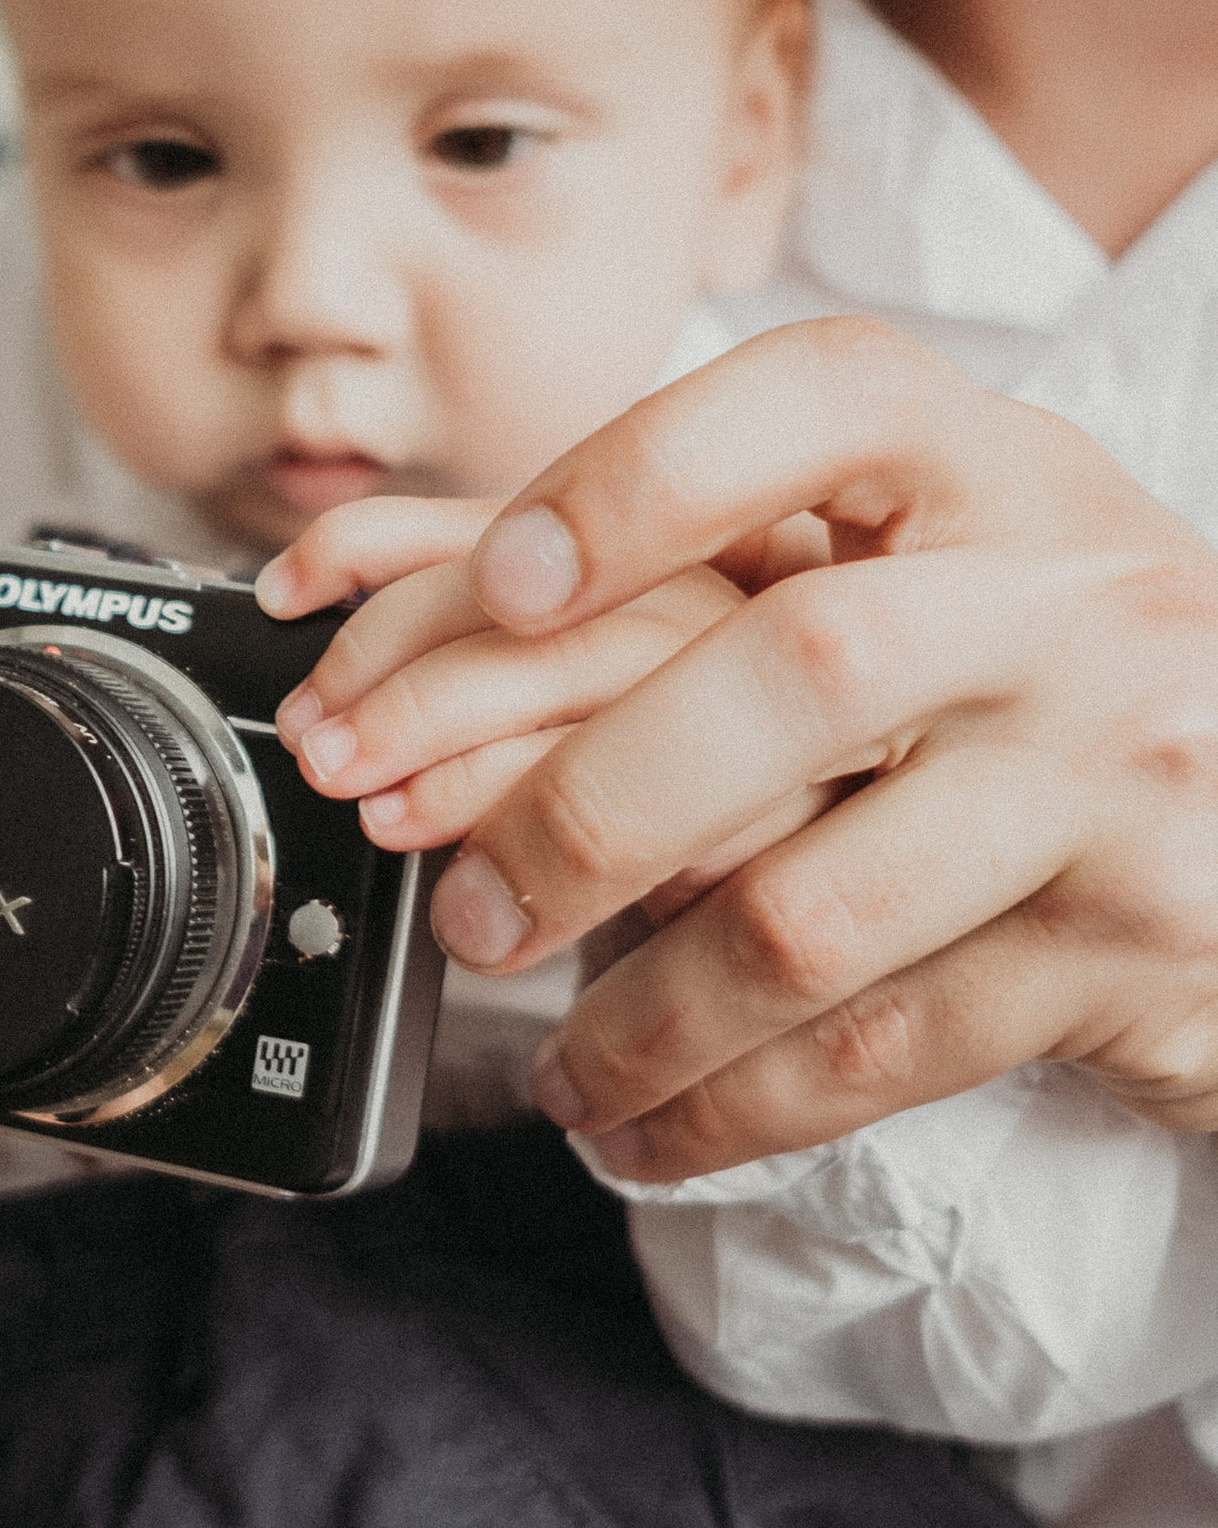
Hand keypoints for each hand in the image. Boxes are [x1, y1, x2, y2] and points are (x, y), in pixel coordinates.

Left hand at [270, 320, 1217, 1178]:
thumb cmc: (1057, 696)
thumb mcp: (938, 576)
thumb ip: (717, 569)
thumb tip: (400, 586)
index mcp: (998, 474)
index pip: (826, 399)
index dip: (645, 474)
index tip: (505, 579)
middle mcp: (1069, 602)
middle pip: (796, 672)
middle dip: (583, 802)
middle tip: (459, 902)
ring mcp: (1113, 779)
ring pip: (811, 907)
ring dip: (634, 1012)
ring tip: (552, 1065)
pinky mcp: (1126, 955)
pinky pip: (875, 1051)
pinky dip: (724, 1109)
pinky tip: (648, 1128)